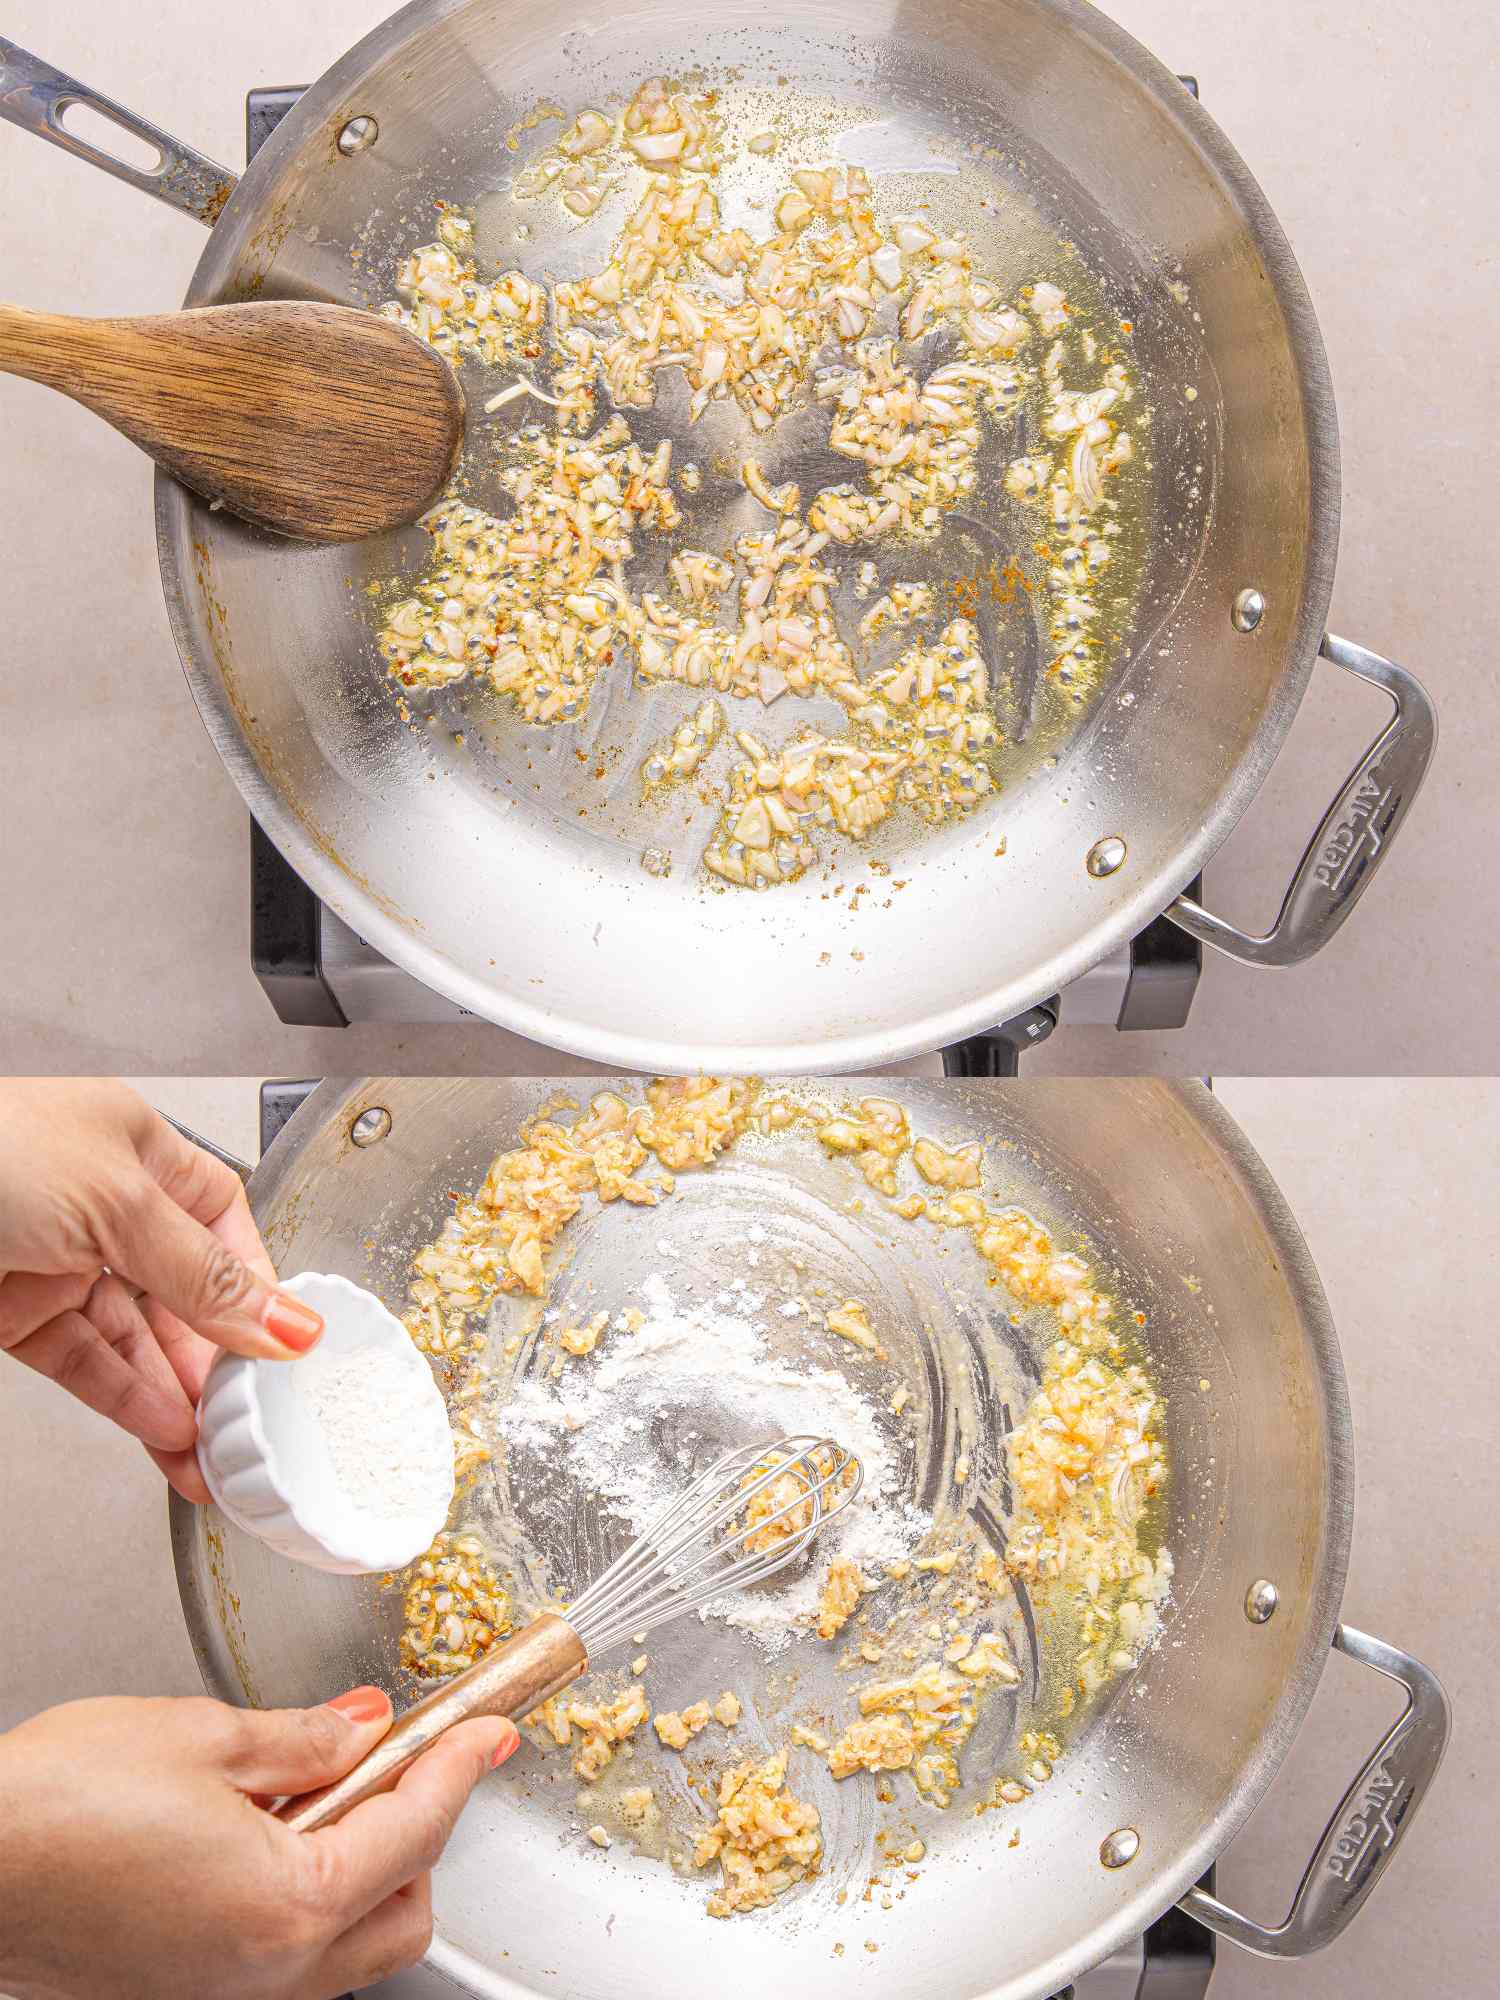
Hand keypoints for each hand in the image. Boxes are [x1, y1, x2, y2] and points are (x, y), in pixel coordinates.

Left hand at [0, 1079, 323, 1499]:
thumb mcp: (118, 1203)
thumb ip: (203, 1275)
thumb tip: (286, 1322)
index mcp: (138, 1146)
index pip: (223, 1225)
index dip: (256, 1288)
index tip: (286, 1349)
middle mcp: (102, 1201)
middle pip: (184, 1293)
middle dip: (220, 1361)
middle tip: (253, 1422)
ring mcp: (56, 1260)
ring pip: (136, 1340)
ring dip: (179, 1397)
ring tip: (215, 1453)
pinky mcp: (13, 1315)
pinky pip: (87, 1364)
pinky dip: (127, 1401)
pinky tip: (163, 1432)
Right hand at [0, 1687, 517, 1999]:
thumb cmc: (52, 1808)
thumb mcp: (201, 1738)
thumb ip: (304, 1738)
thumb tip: (365, 1726)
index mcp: (286, 1907)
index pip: (414, 1831)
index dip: (459, 1768)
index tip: (487, 1733)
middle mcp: (262, 1973)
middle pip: (399, 1917)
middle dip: (420, 1835)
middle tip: (406, 1757)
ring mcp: (219, 1992)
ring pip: (345, 1950)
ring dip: (361, 1871)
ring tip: (328, 1788)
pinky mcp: (181, 1990)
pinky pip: (283, 1958)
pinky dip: (304, 1898)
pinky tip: (268, 1832)